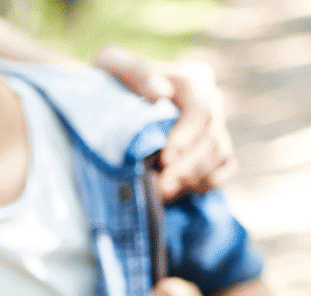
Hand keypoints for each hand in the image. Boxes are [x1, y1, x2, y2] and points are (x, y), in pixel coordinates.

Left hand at [94, 44, 235, 200]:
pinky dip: (208, 182)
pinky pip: (226, 167)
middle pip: (213, 137)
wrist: (107, 100)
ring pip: (220, 154)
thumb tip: (161, 92)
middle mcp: (210, 100)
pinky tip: (182, 191)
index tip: (165, 158)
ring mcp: (214, 125)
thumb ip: (134, 71)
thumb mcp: (111, 63)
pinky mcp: (213, 147)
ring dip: (196, 177)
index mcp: (191, 79)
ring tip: (165, 193)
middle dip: (189, 165)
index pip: (201, 110)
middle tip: (163, 186)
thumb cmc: (109, 79)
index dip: (187, 137)